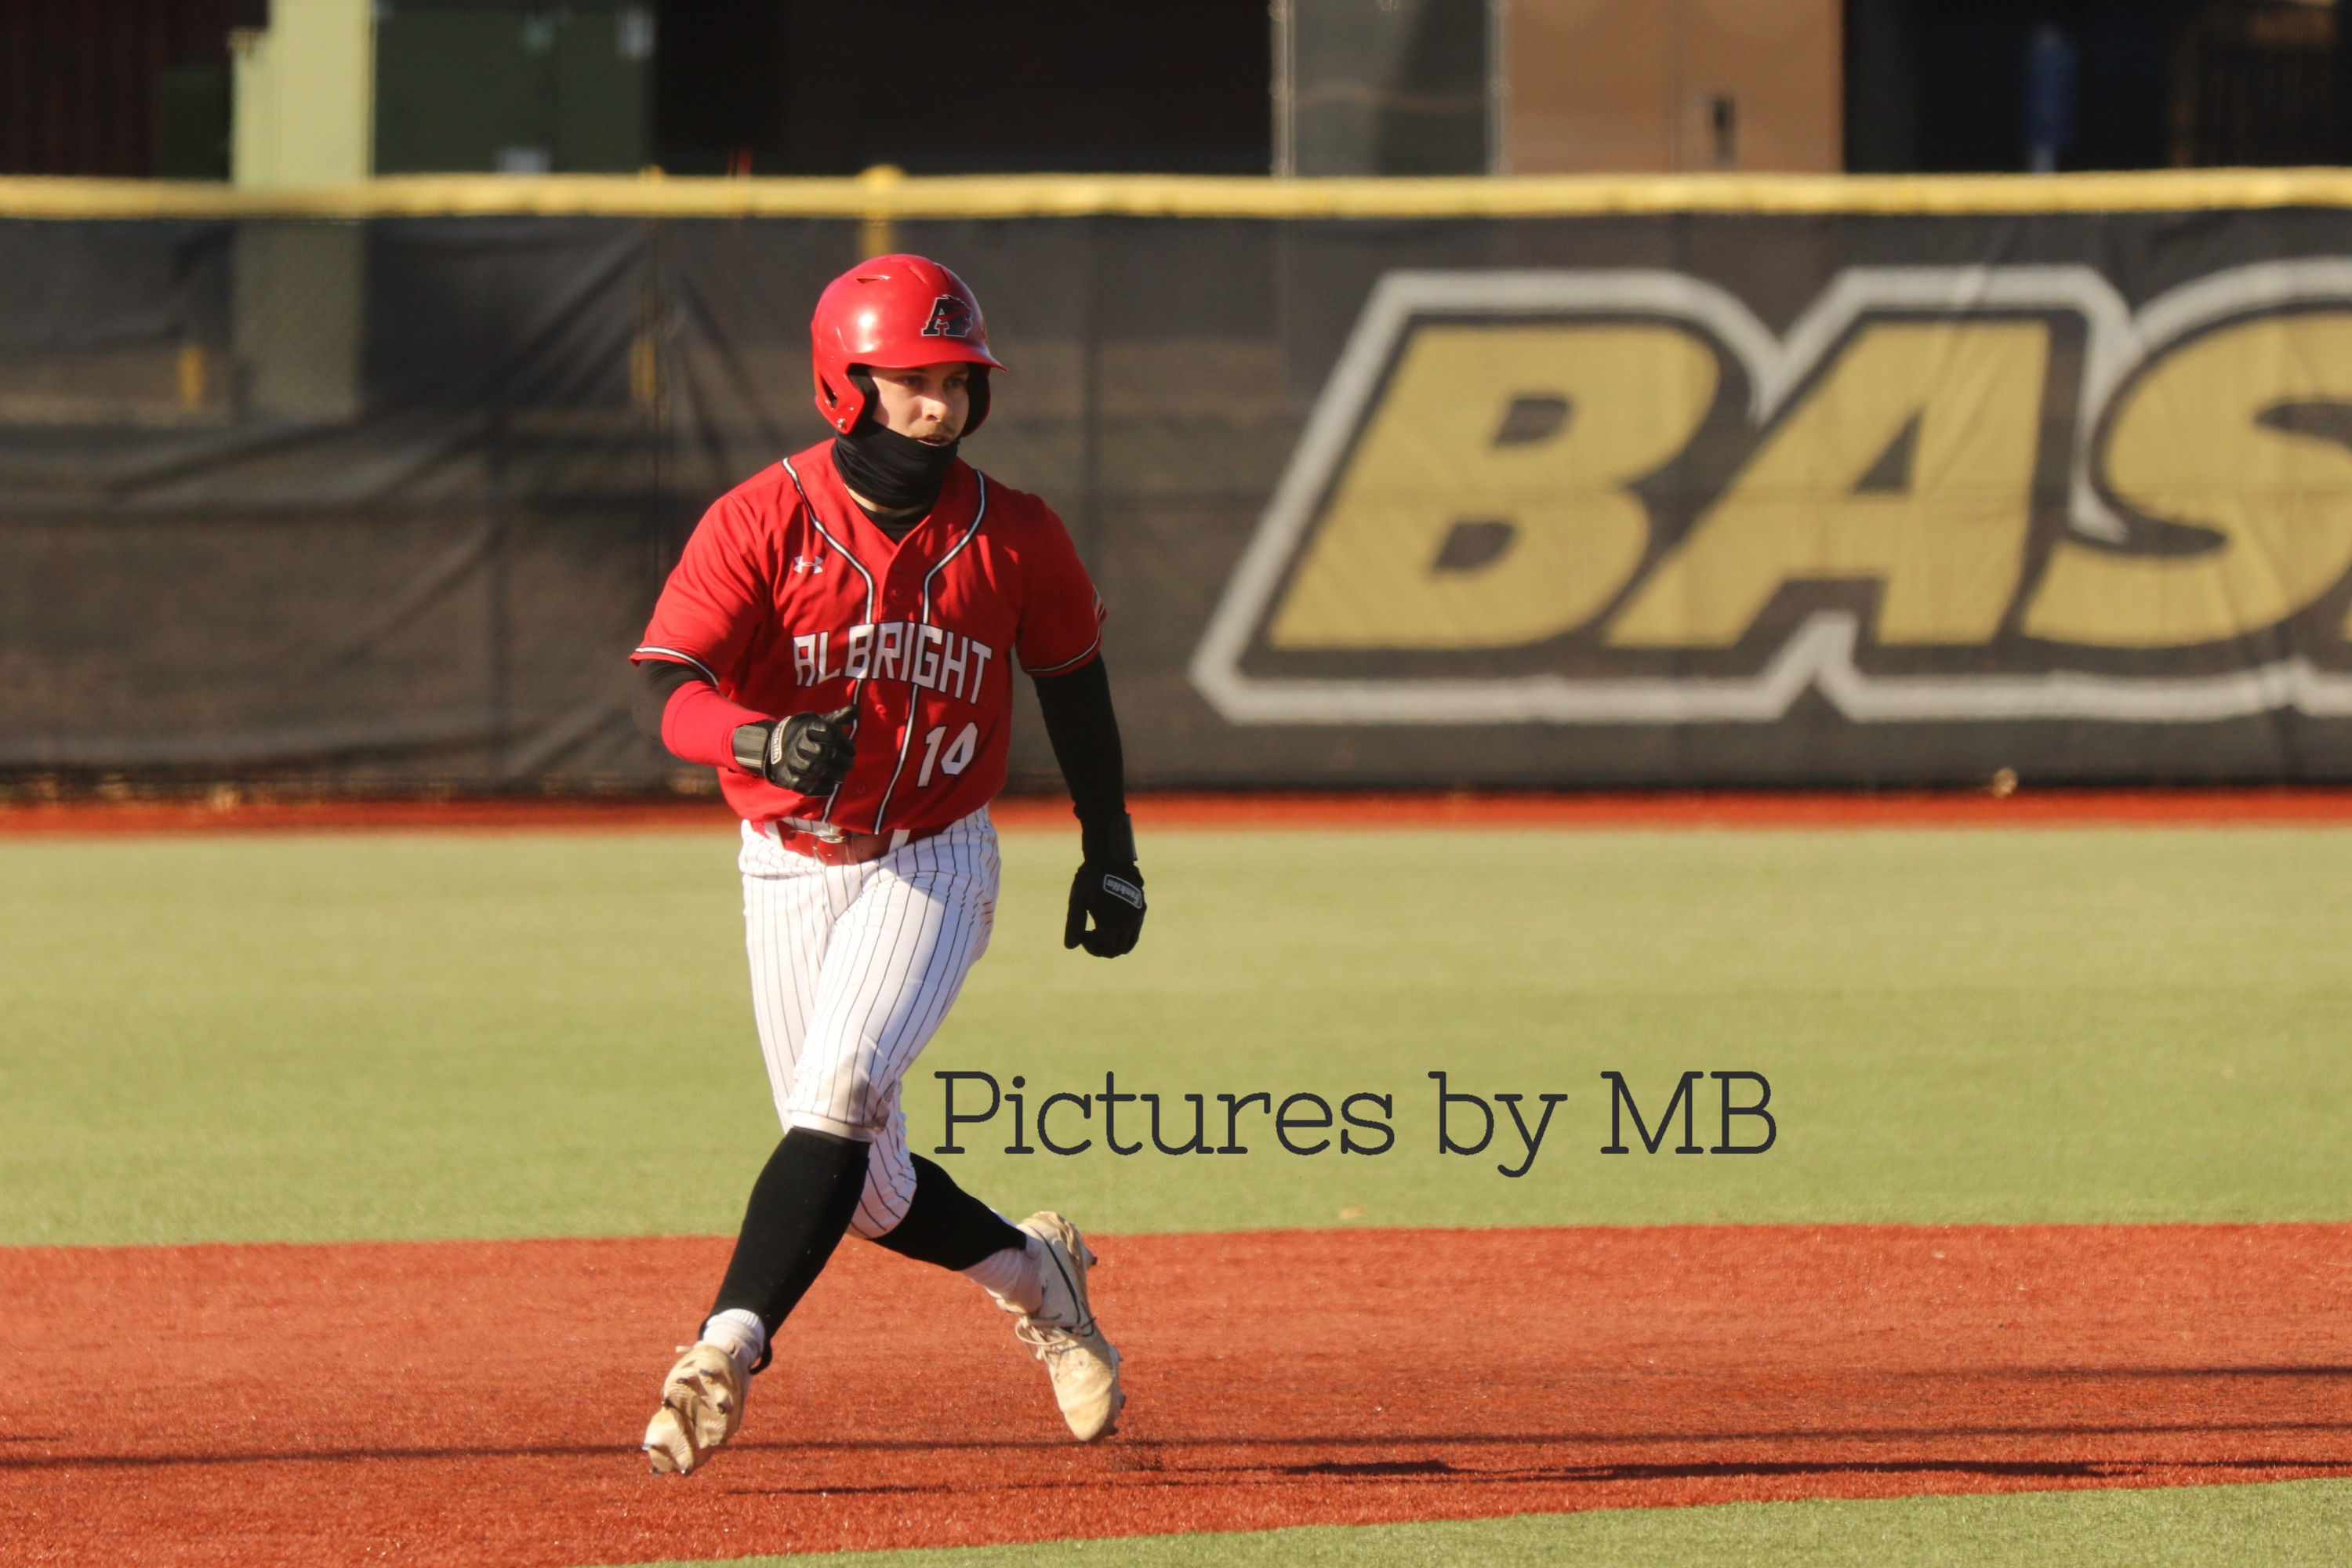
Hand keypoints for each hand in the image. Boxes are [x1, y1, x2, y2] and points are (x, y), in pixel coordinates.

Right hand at [734, 706, 855, 794]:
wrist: (773, 744)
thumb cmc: (806, 733)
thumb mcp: (819, 722)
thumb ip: (838, 718)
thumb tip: (856, 709)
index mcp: (808, 727)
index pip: (830, 733)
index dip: (845, 743)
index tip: (852, 751)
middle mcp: (797, 742)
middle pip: (823, 752)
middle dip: (841, 760)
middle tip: (850, 765)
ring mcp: (790, 760)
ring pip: (813, 768)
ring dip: (831, 775)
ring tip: (841, 777)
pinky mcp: (785, 776)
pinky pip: (802, 785)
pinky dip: (818, 789)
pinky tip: (830, 788)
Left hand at [1064, 860, 1144, 957]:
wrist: (1109, 857)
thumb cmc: (1090, 878)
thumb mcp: (1077, 900)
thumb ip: (1074, 923)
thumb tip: (1070, 947)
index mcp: (1113, 921)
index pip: (1105, 948)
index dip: (1091, 947)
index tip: (1082, 934)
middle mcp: (1129, 921)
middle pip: (1117, 950)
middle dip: (1102, 948)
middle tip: (1089, 936)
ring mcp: (1137, 916)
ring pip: (1128, 944)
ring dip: (1113, 945)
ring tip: (1099, 932)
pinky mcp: (1141, 909)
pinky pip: (1134, 933)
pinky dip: (1122, 936)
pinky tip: (1108, 924)